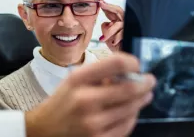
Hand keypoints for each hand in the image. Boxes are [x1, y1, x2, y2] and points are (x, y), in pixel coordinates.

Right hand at [25, 53, 155, 136]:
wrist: (43, 130)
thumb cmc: (62, 102)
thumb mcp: (74, 80)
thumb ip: (99, 74)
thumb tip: (129, 71)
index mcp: (78, 79)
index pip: (115, 64)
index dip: (132, 62)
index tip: (136, 64)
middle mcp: (85, 100)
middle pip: (129, 88)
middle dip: (145, 83)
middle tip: (150, 80)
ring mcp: (92, 123)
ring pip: (131, 109)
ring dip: (141, 100)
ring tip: (144, 95)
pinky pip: (126, 127)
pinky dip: (132, 117)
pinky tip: (132, 112)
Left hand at [98, 0, 124, 51]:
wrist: (121, 54)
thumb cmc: (114, 44)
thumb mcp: (106, 34)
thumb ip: (105, 27)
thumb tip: (106, 23)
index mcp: (117, 20)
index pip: (111, 10)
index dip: (105, 4)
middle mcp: (124, 21)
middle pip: (118, 10)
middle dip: (109, 6)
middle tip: (101, 4)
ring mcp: (127, 27)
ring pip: (118, 24)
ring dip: (109, 32)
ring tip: (103, 39)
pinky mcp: (130, 34)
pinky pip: (122, 33)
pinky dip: (116, 38)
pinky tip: (113, 42)